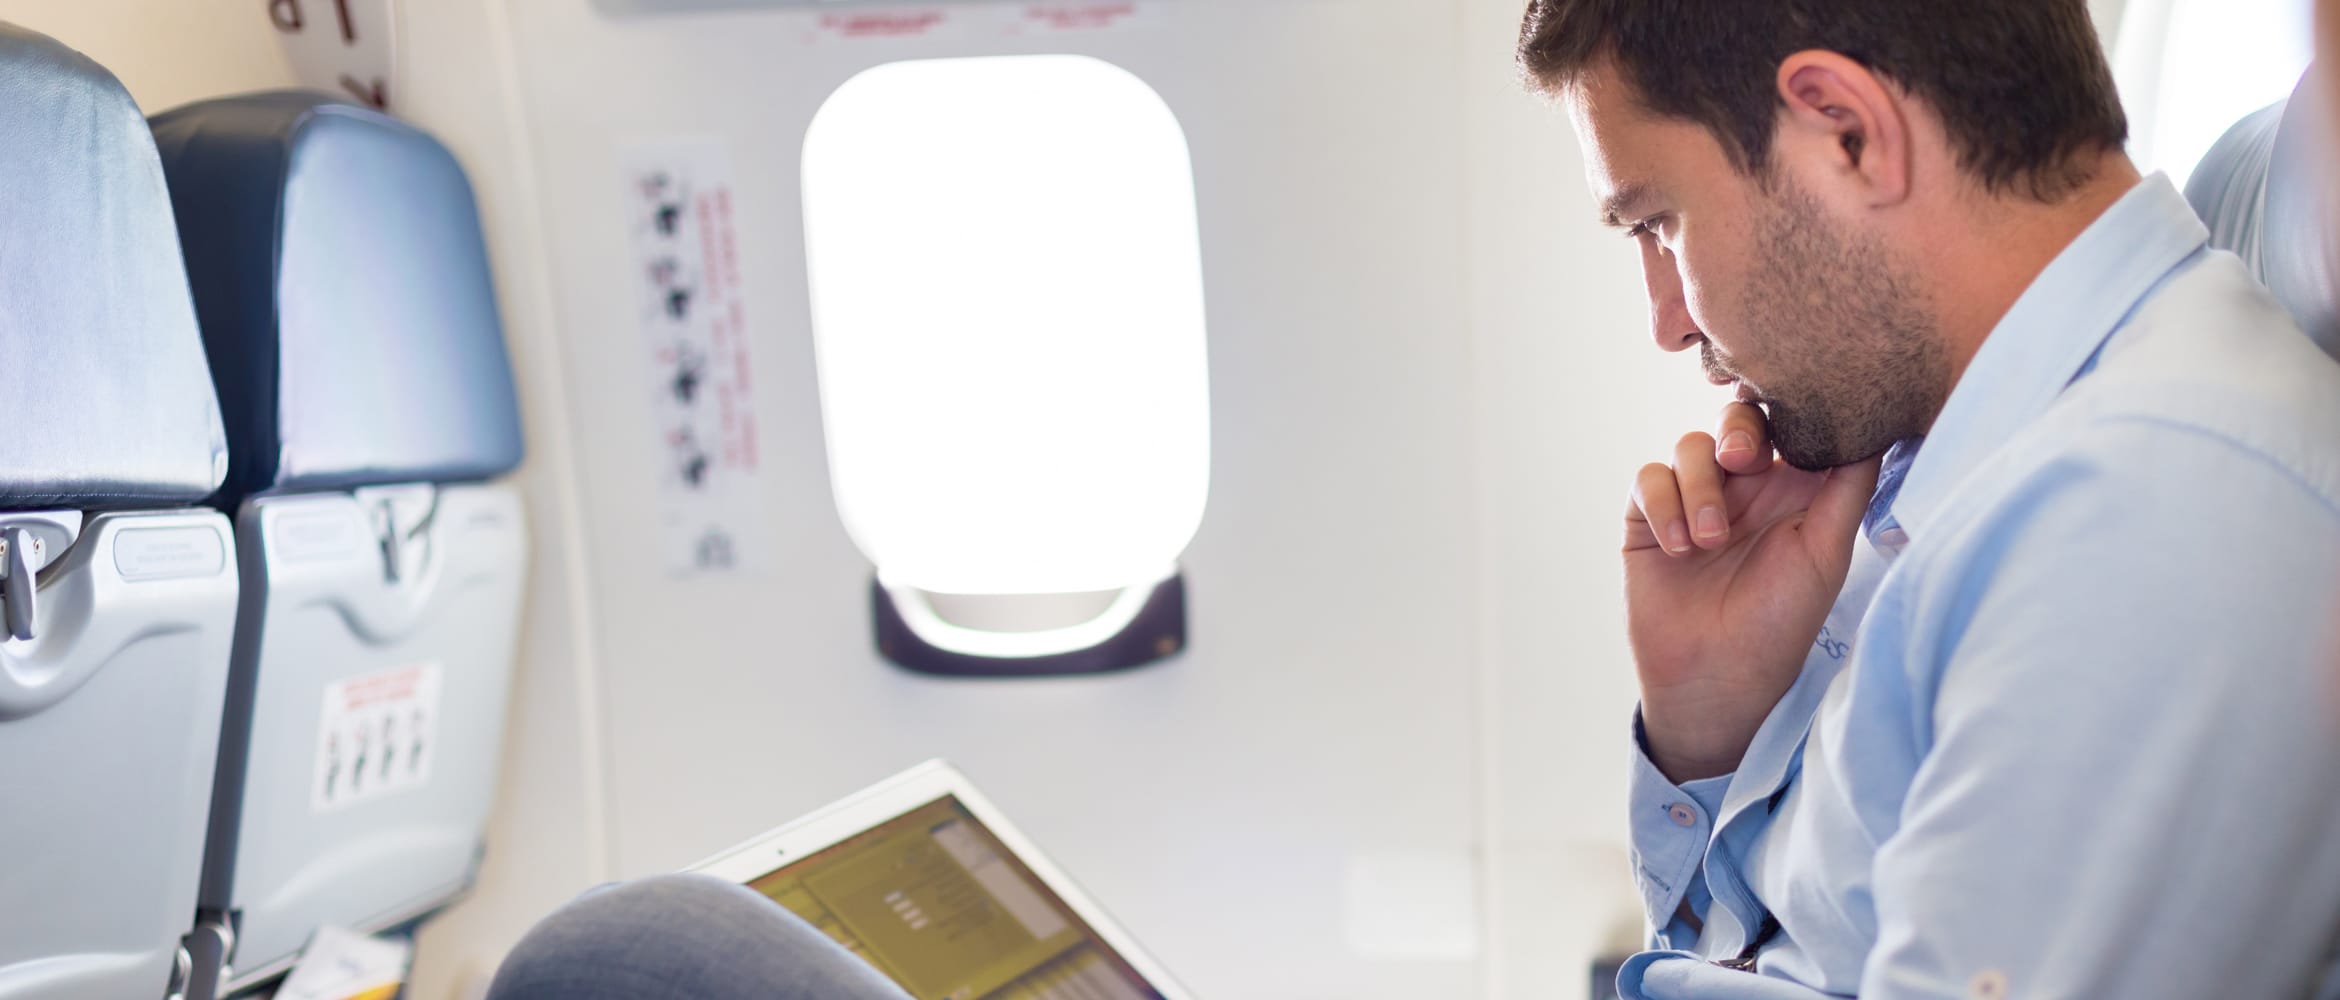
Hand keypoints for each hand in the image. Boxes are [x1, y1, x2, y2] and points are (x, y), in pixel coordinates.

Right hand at [1625, 402, 1882, 781]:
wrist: (1717, 680)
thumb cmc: (1781, 623)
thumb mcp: (1827, 552)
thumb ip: (1849, 486)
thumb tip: (1873, 425)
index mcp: (1792, 488)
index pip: (1787, 423)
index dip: (1784, 412)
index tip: (1788, 430)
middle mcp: (1743, 488)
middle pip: (1734, 419)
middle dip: (1735, 431)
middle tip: (1739, 461)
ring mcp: (1693, 500)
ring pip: (1688, 447)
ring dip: (1698, 488)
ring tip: (1709, 542)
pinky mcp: (1648, 520)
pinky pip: (1648, 480)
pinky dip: (1663, 506)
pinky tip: (1679, 549)